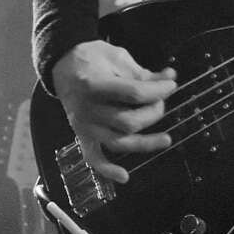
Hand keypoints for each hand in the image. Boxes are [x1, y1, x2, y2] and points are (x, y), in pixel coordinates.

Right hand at [51, 39, 176, 183]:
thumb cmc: (92, 57)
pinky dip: (107, 170)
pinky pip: (93, 157)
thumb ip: (142, 72)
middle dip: (153, 113)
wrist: (63, 64)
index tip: (171, 85)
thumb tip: (170, 78)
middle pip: (128, 121)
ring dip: (144, 143)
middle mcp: (88, 109)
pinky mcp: (81, 134)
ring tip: (166, 139)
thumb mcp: (117, 57)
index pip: (134, 93)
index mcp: (95, 84)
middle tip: (161, 102)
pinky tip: (124, 176)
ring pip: (117, 142)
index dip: (158, 90)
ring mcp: (84, 125)